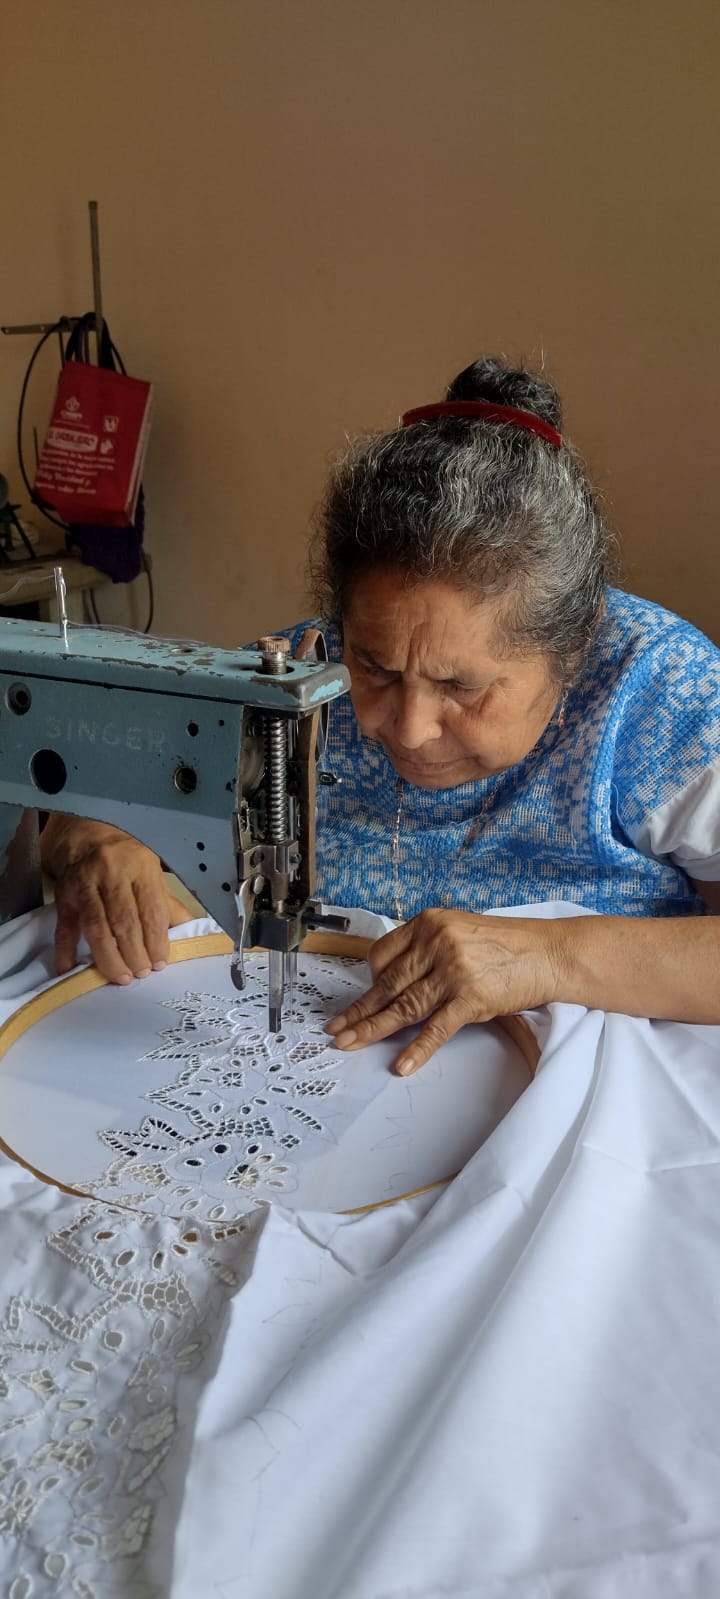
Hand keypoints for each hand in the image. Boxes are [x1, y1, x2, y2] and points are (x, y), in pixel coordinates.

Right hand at [42, 818, 188, 983]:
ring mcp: (84, 884)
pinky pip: (65, 927)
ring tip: (120, 977)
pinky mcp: (63, 896)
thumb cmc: (126, 861)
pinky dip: (66, 950)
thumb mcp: (152, 874)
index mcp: (141, 867)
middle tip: (141, 974)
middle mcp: (112, 872)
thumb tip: (190, 933)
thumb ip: (168, 905)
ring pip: (96, 926)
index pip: (152, 911)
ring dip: (108, 957)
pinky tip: (70, 969)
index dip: (157, 942)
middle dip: (134, 954)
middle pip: (124, 922)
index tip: (160, 963)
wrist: (86, 837)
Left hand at [324, 908, 562, 1073]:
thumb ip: (429, 948)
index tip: (361, 999)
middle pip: (387, 985)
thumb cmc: (508, 945)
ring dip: (373, 1030)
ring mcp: (453, 971)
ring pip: (403, 1007)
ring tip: (350, 1044)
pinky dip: (417, 1049)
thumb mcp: (460, 931)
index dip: (370, 981)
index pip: (383, 955)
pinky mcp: (471, 998)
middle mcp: (436, 943)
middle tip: (337, 1029)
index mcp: (429, 923)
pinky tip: (401, 1065)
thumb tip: (397, 980)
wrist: (551, 952)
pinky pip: (436, 1028)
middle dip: (359, 1011)